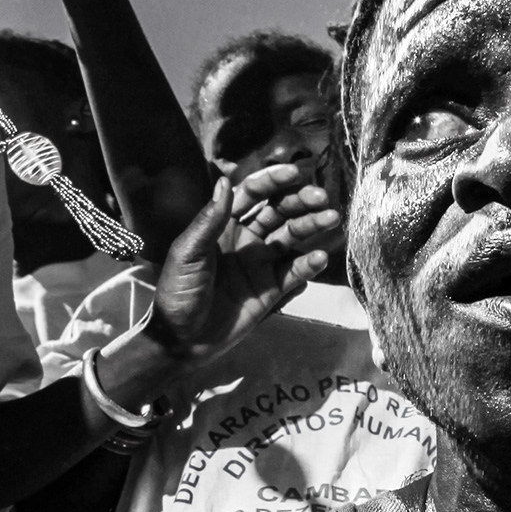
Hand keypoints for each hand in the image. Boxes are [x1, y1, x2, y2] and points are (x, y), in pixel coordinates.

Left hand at [143, 159, 340, 368]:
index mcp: (223, 224)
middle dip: (300, 202)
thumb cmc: (178, 291)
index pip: (253, 194)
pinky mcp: (271, 290)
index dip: (273, 182)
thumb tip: (225, 182)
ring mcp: (261, 264)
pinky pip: (293, 273)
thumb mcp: (187, 253)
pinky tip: (320, 257)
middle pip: (278, 212)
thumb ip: (209, 220)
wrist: (182, 338)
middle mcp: (246, 238)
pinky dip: (308, 265)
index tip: (296, 173)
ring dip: (311, 226)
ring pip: (291, 238)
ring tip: (332, 219)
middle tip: (321, 198)